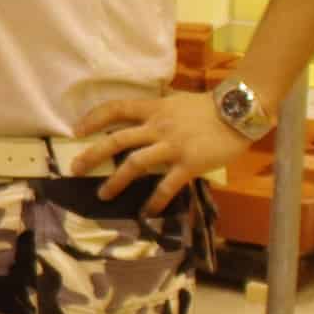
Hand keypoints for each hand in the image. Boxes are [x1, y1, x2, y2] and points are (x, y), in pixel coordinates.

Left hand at [66, 92, 251, 207]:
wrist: (239, 112)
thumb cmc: (208, 107)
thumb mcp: (176, 101)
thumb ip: (158, 108)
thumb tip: (141, 113)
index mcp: (154, 109)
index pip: (116, 109)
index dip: (93, 118)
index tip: (76, 130)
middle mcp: (158, 126)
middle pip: (116, 140)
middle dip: (92, 155)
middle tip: (75, 168)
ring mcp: (172, 146)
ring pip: (135, 164)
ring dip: (115, 181)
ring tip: (103, 194)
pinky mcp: (188, 164)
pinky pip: (167, 185)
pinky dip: (155, 200)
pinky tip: (146, 212)